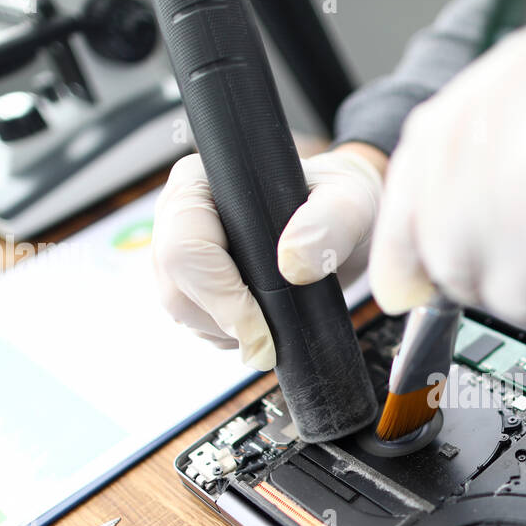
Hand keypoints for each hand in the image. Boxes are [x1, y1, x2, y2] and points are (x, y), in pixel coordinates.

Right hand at [152, 142, 386, 369]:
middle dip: (225, 321)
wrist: (347, 225)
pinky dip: (230, 335)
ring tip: (277, 315)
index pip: (184, 247)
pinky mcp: (195, 284)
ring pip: (182, 312)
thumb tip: (293, 265)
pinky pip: (196, 324)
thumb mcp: (351, 203)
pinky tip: (264, 319)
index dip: (220, 295)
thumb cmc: (344, 201)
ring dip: (228, 331)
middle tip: (272, 340)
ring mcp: (184, 252)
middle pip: (175, 288)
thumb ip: (330, 224)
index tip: (262, 329)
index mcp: (201, 184)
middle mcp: (181, 215)